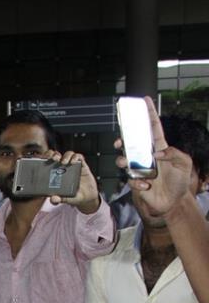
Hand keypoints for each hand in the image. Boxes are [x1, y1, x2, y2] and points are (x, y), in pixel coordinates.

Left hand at [46, 150, 99, 212]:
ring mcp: (73, 166)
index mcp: (56, 174)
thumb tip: (52, 199)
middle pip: (57, 155)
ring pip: (68, 154)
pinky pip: (79, 157)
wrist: (88, 197)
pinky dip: (76, 157)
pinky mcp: (82, 165)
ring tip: (64, 162)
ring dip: (65, 156)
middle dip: (54, 154)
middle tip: (54, 159)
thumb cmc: (75, 197)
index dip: (46, 159)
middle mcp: (64, 168)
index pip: (49, 163)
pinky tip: (73, 162)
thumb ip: (59, 199)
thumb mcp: (66, 199)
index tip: (43, 160)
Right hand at [116, 97, 193, 215]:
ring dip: (123, 160)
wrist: (174, 202)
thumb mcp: (184, 163)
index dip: (149, 114)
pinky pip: (130, 179)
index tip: (145, 100)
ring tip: (126, 163)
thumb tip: (157, 153)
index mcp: (160, 148)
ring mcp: (140, 169)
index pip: (153, 128)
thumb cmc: (180, 181)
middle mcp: (148, 156)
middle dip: (123, 139)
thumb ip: (174, 153)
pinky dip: (137, 182)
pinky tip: (147, 185)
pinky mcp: (136, 182)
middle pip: (132, 143)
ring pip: (124, 160)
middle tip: (120, 141)